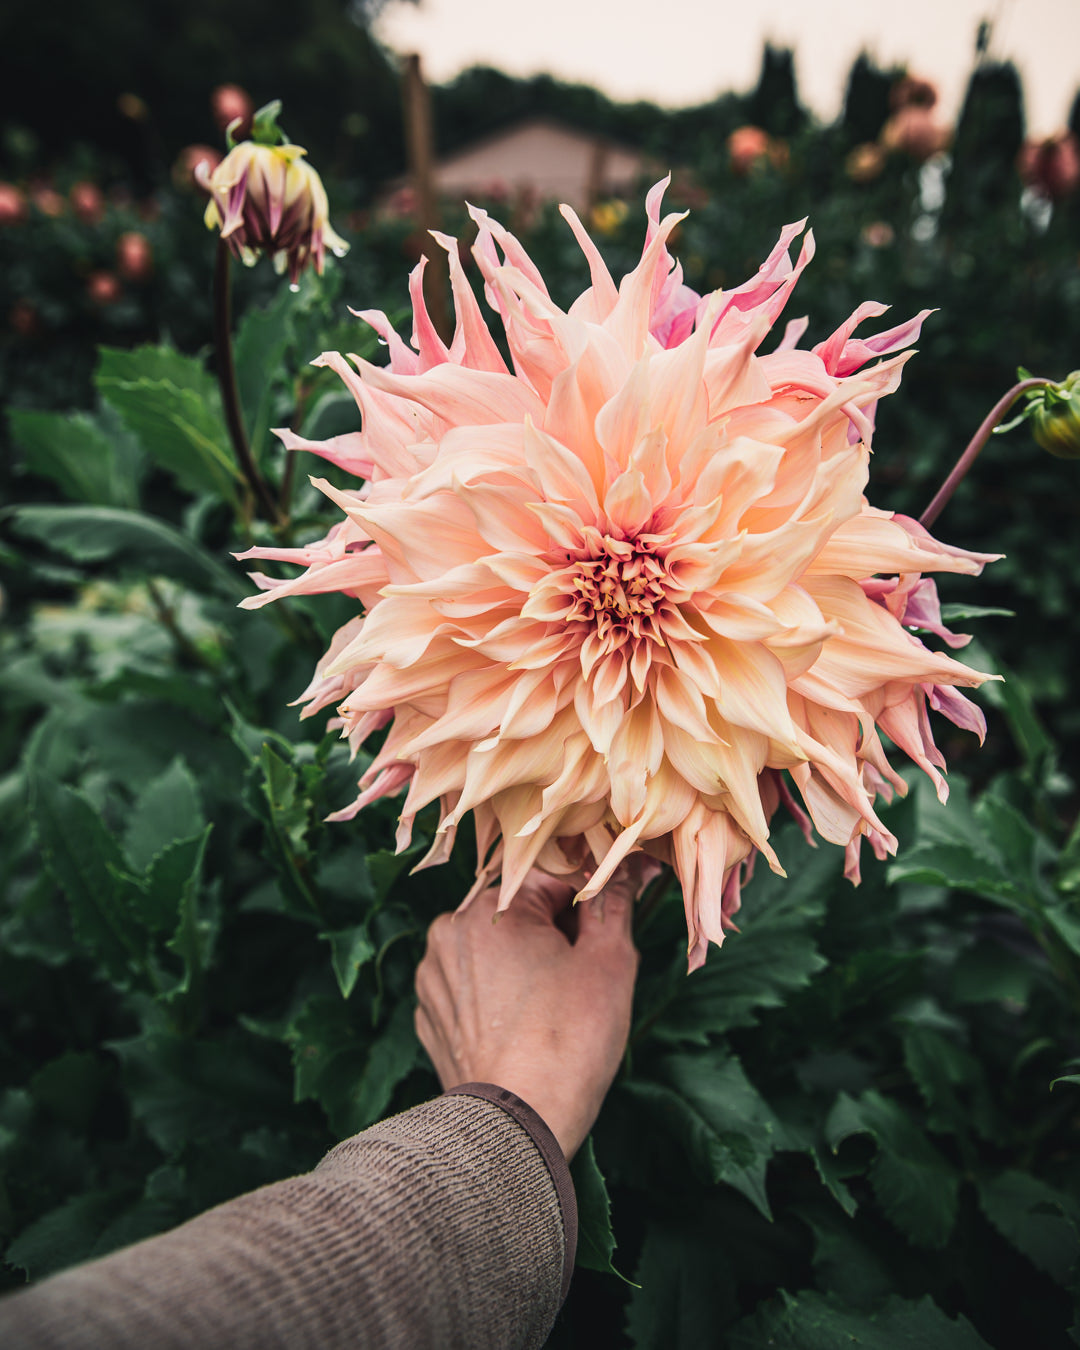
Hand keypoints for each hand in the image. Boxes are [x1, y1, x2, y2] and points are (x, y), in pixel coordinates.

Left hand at [415, 866, 642, 1159]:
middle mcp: (448, 932)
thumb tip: (626, 869)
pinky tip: (528, 1023)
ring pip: (494, 946)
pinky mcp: (432, 1015)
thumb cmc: (568, 1043)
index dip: (591, 896)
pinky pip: (473, 984)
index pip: (552, 876)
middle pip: (519, 910)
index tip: (615, 916)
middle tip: (590, 968)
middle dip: (558, 929)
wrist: (517, 1126)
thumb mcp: (609, 962)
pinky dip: (500, 993)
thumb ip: (614, 903)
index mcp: (488, 908)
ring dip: (527, 959)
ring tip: (558, 1002)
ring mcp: (434, 975)